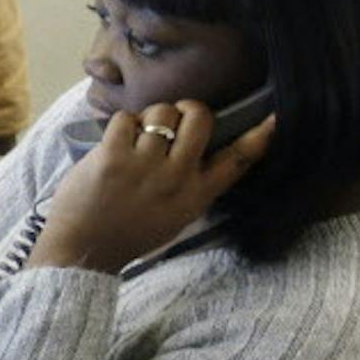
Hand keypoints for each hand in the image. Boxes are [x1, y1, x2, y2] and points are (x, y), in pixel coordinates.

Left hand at [30, 101, 275, 273]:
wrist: (83, 250)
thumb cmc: (128, 231)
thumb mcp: (175, 215)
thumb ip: (193, 185)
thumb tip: (200, 146)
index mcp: (196, 195)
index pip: (236, 160)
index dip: (259, 137)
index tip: (275, 118)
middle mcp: (177, 179)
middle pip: (200, 119)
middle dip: (188, 109)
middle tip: (173, 117)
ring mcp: (145, 167)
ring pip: (161, 112)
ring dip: (149, 116)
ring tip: (137, 135)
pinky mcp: (113, 157)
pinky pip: (125, 118)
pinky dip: (120, 124)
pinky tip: (114, 142)